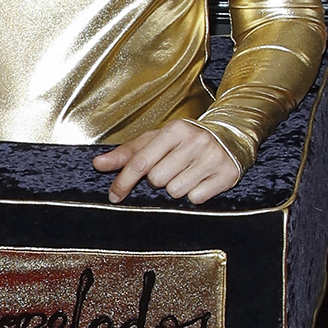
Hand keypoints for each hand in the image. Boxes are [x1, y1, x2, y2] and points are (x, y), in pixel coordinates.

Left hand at [94, 120, 239, 204]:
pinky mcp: (227, 174)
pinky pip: (196, 198)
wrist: (229, 135)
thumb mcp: (156, 140)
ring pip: (176, 191)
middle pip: (158, 180)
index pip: (141, 161)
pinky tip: (200, 180)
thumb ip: (128, 153)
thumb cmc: (185, 139)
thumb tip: (98, 164)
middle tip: (170, 169)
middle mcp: (195, 141)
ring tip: (186, 173)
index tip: (114, 195)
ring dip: (176, 188)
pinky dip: (194, 194)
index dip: (124, 181)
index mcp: (175, 130)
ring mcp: (213, 158)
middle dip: (159, 180)